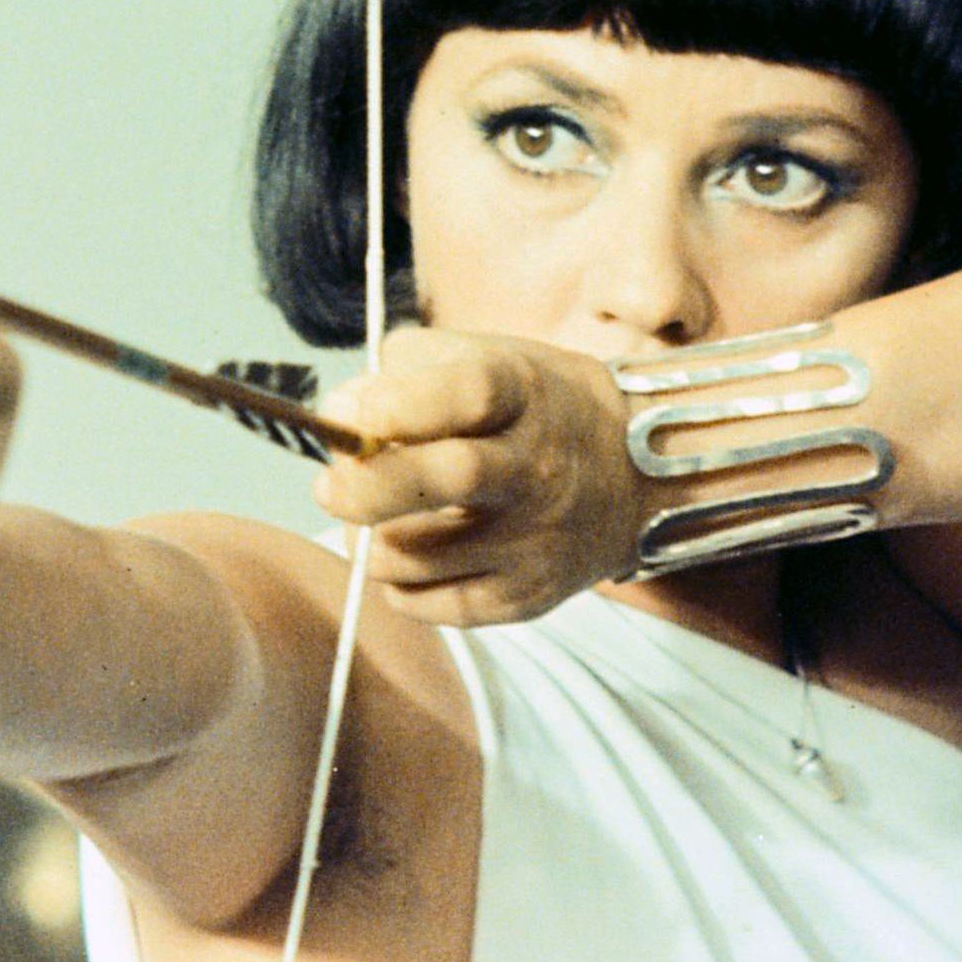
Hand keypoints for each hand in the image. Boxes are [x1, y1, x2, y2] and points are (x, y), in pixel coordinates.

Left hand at [310, 325, 651, 625]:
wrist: (635, 477)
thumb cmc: (532, 409)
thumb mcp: (485, 357)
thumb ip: (402, 370)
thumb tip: (339, 413)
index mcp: (524, 394)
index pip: (465, 394)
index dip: (394, 403)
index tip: (345, 413)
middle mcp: (536, 468)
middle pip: (446, 478)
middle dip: (365, 487)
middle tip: (327, 488)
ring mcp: (533, 541)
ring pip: (411, 557)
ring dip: (367, 539)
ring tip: (374, 518)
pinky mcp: (524, 599)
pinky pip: (423, 605)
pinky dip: (395, 581)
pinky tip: (410, 549)